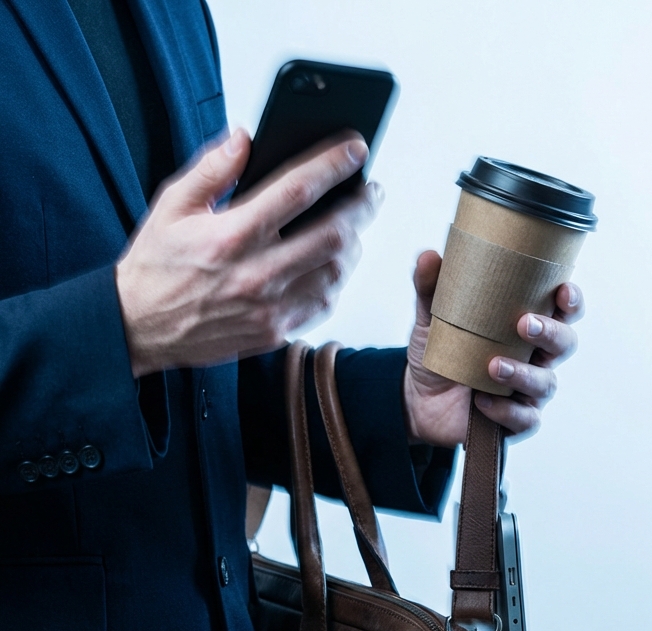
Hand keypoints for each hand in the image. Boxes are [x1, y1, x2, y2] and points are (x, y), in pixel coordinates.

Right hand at [115, 129, 380, 376]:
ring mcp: (269, 306)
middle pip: (333, 234)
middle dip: (361, 206)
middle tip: (370, 189)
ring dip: (353, 242)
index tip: (356, 148)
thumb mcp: (171, 206)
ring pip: (336, 270)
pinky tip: (333, 260)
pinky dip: (336, 276)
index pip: (297, 191)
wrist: (139, 327)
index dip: (333, 165)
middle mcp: (255, 273)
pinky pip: (324, 301)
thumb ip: (211, 169)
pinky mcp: (276, 330)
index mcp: (230, 235)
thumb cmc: (156, 263)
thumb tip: (245, 137)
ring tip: (353, 223)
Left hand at [402, 250, 583, 446]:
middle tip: (524, 324)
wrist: (419, 398)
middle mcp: (536, 356)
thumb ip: (432, 287)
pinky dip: (506, 410)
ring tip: (493, 366)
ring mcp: (529, 390)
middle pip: (565, 343)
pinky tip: (482, 401)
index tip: (563, 291)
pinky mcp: (516, 419)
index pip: (563, 310)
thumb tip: (429, 256)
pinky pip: (524, 419)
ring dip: (523, 373)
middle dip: (552, 333)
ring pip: (545, 383)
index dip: (571, 301)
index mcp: (527, 324)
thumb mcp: (432, 317)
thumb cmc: (443, 351)